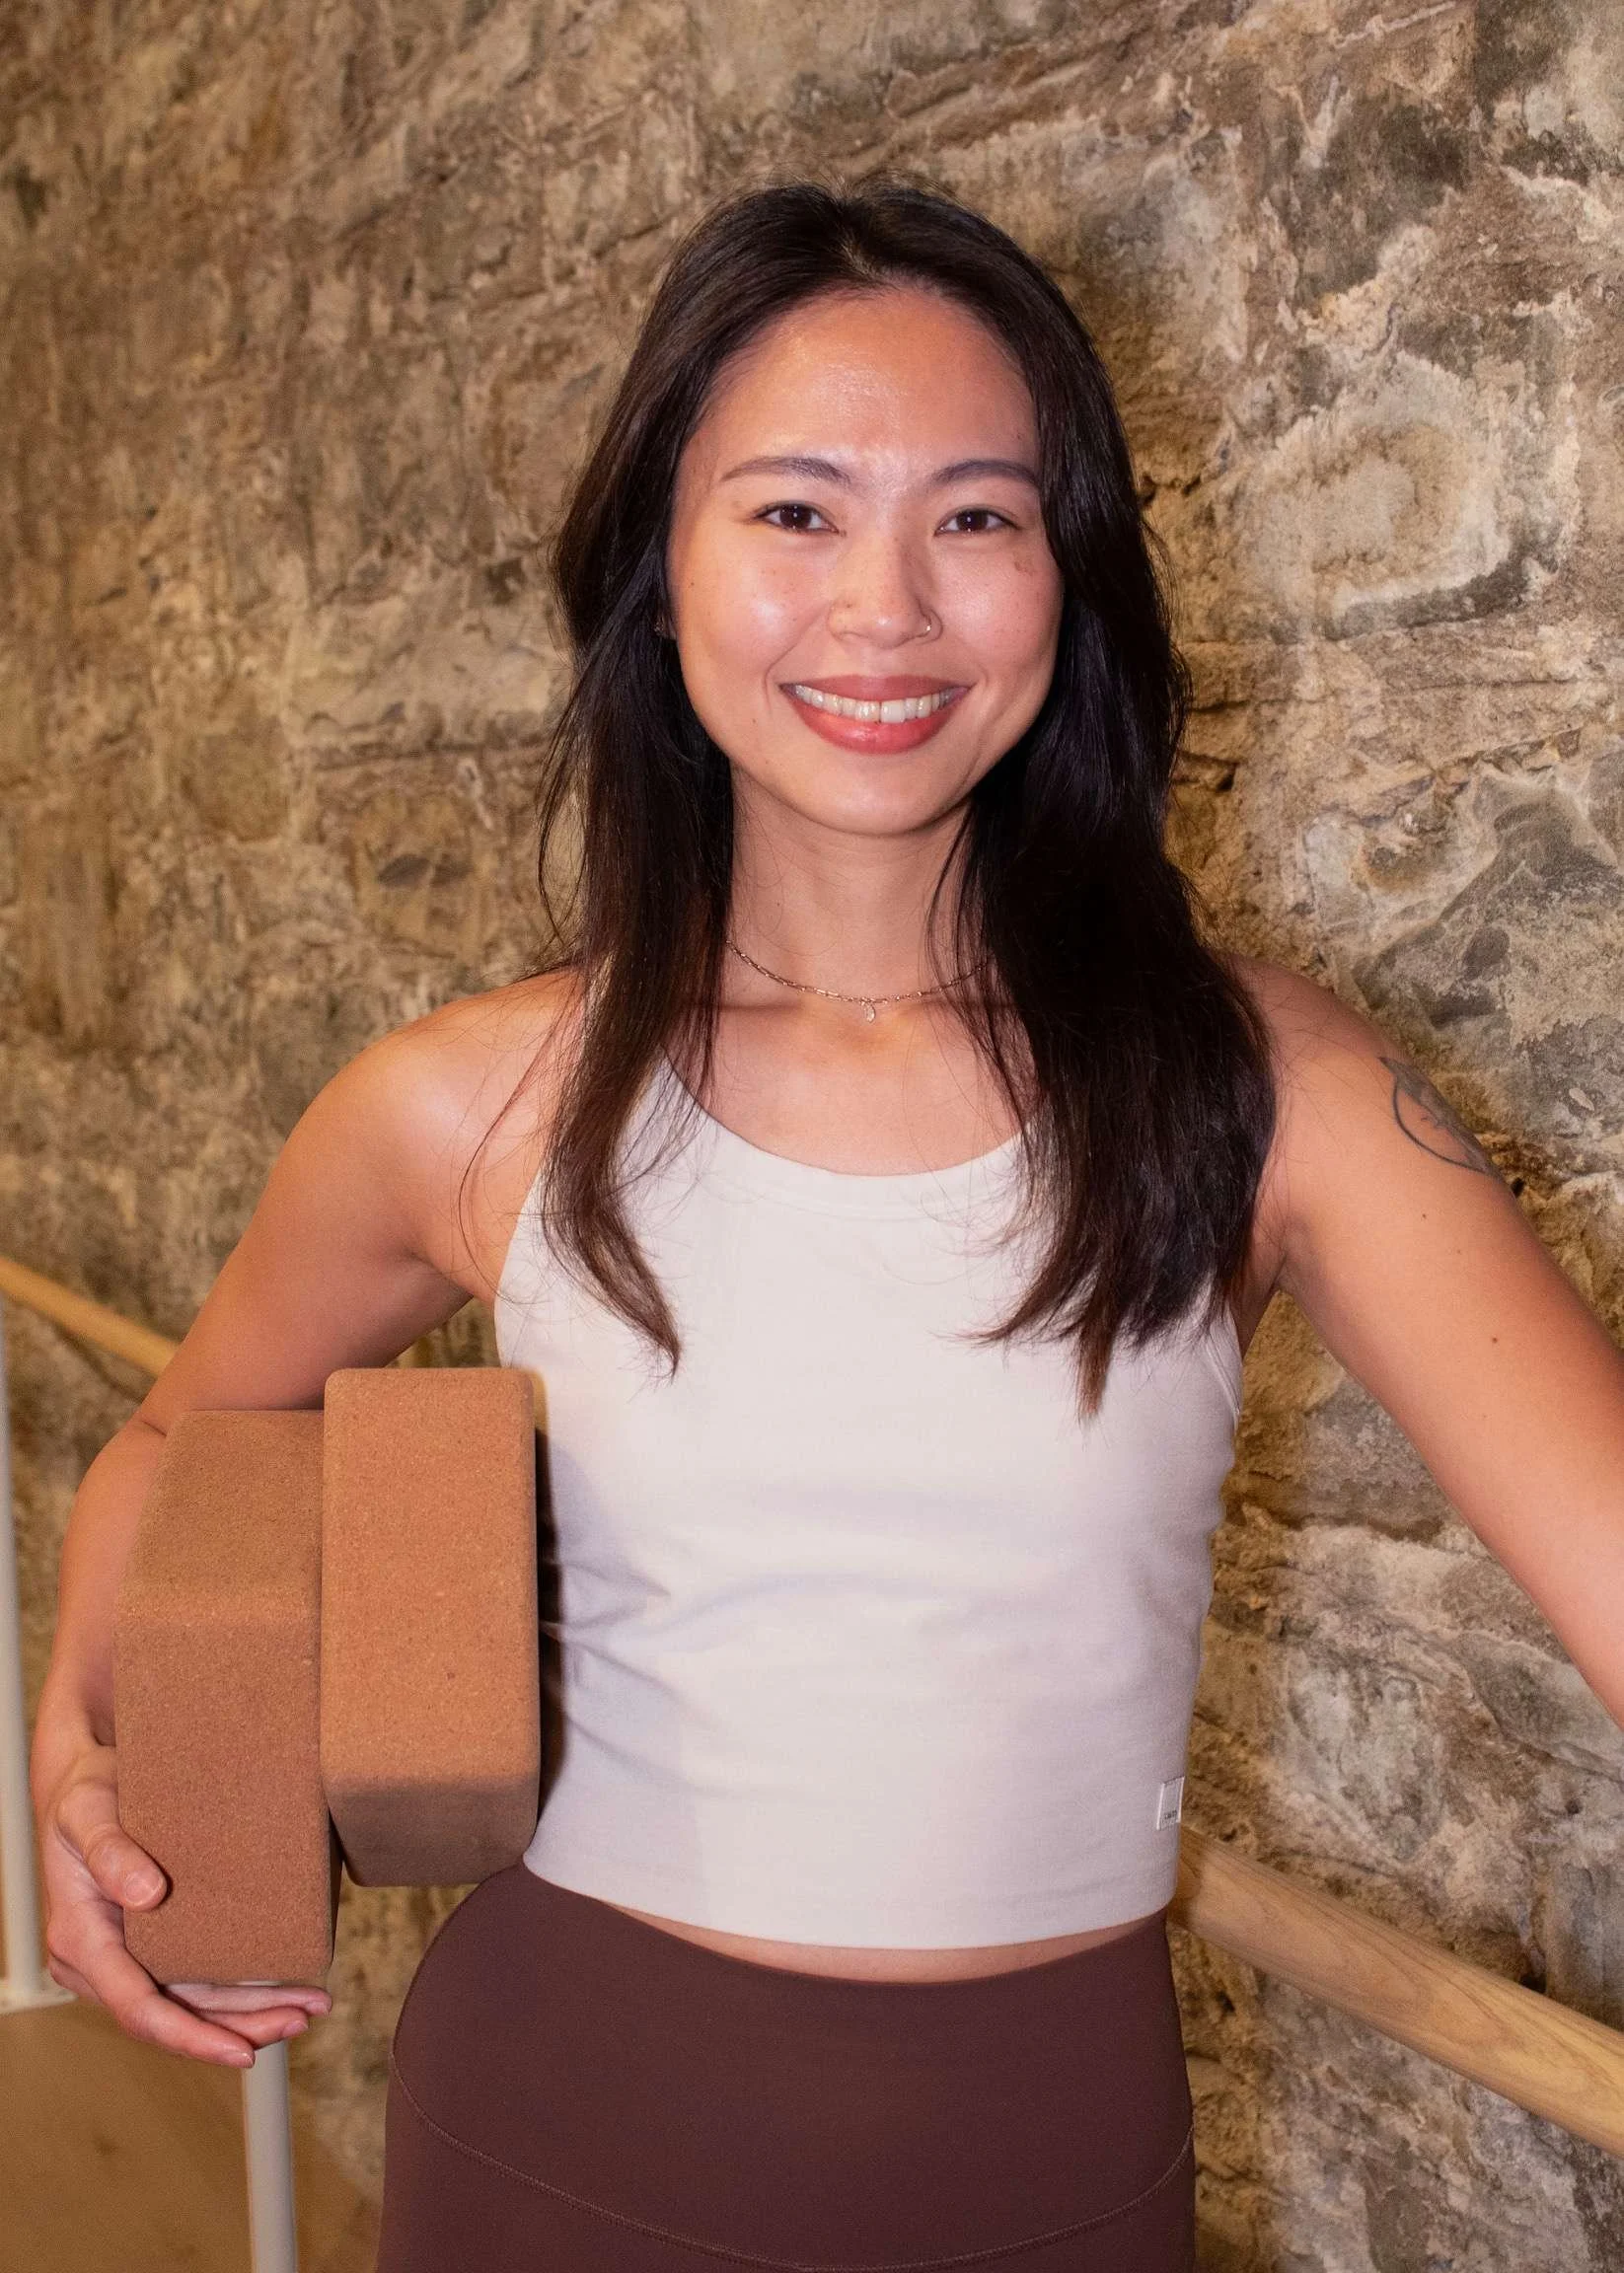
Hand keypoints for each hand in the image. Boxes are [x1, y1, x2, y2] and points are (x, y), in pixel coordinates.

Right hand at [37, 1736, 331, 2066]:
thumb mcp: (87, 1812)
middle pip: (174, 2013)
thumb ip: (110, 1852)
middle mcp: (100, 1962)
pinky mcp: (150, 1943)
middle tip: (303, 2016)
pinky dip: (237, 1987)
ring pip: (189, 2001)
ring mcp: (125, 1957)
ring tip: (307, 2006)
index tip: (242, 2051)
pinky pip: (194, 1976)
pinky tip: (281, 1984)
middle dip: (239, 2027)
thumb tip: (147, 1896)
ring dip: (247, 2012)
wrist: (84, 1780)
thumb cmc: (85, 1793)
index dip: (191, 2036)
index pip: (138, 2008)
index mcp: (81, 1942)